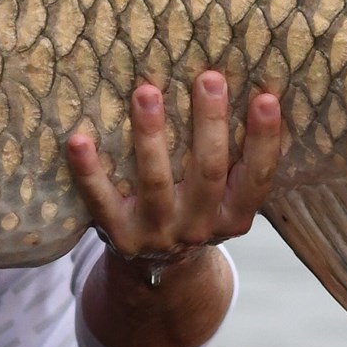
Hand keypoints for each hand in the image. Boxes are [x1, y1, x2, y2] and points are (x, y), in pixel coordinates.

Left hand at [65, 70, 283, 263]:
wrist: (158, 269)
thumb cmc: (195, 208)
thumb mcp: (225, 197)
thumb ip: (235, 158)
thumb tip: (253, 86)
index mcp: (234, 214)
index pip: (257, 177)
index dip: (263, 139)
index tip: (267, 98)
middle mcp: (200, 226)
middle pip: (208, 171)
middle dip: (209, 122)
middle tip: (209, 77)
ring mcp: (158, 232)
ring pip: (156, 181)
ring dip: (150, 135)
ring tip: (146, 92)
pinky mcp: (120, 234)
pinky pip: (101, 199)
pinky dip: (89, 171)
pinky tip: (79, 140)